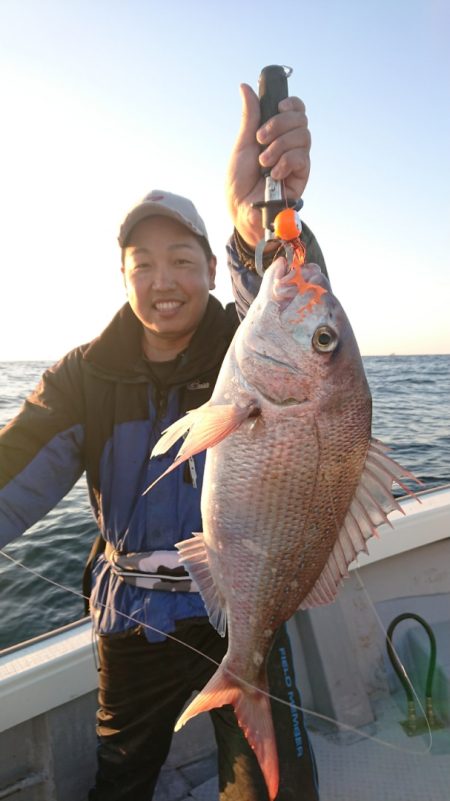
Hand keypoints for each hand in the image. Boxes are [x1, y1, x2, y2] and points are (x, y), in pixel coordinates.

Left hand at [226, 83, 310, 247]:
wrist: (242, 209)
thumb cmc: (239, 180)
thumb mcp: (242, 144)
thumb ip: (250, 117)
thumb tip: (245, 87)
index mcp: (277, 134)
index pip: (295, 110)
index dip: (291, 104)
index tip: (278, 106)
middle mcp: (290, 144)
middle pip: (301, 119)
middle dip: (279, 124)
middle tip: (260, 139)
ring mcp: (297, 160)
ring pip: (302, 137)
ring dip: (279, 146)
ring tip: (263, 162)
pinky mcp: (302, 176)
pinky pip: (302, 157)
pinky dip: (285, 162)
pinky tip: (273, 174)